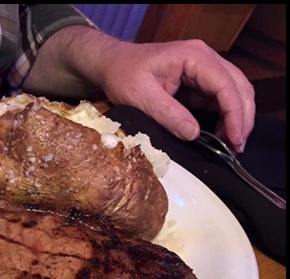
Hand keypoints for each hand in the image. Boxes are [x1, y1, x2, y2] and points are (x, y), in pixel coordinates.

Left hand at [24, 27, 254, 151]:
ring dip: (235, 118)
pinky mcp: (197, 82)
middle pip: (238, 86)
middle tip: (237, 147)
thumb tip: (195, 135)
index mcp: (193, 57)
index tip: (234, 139)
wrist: (111, 65)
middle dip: (241, 117)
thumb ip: (168, 114)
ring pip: (233, 92)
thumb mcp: (141, 97)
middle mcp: (204, 59)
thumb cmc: (122, 75)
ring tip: (231, 145)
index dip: (234, 113)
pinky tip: (219, 136)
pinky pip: (219, 99)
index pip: (225, 85)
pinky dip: (223, 117)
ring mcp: (203, 70)